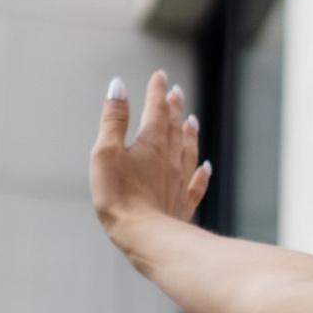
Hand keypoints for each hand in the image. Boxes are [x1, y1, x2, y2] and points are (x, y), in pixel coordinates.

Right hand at [90, 73, 209, 252]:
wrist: (146, 236)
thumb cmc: (119, 195)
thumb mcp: (106, 152)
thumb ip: (113, 119)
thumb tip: (119, 85)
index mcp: (151, 142)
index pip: (156, 108)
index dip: (157, 90)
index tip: (161, 75)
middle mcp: (171, 158)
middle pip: (174, 126)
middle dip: (174, 106)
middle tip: (177, 91)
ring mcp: (180, 182)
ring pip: (189, 150)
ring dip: (189, 134)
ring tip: (192, 120)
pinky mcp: (183, 204)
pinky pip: (197, 184)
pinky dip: (202, 173)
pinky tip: (206, 167)